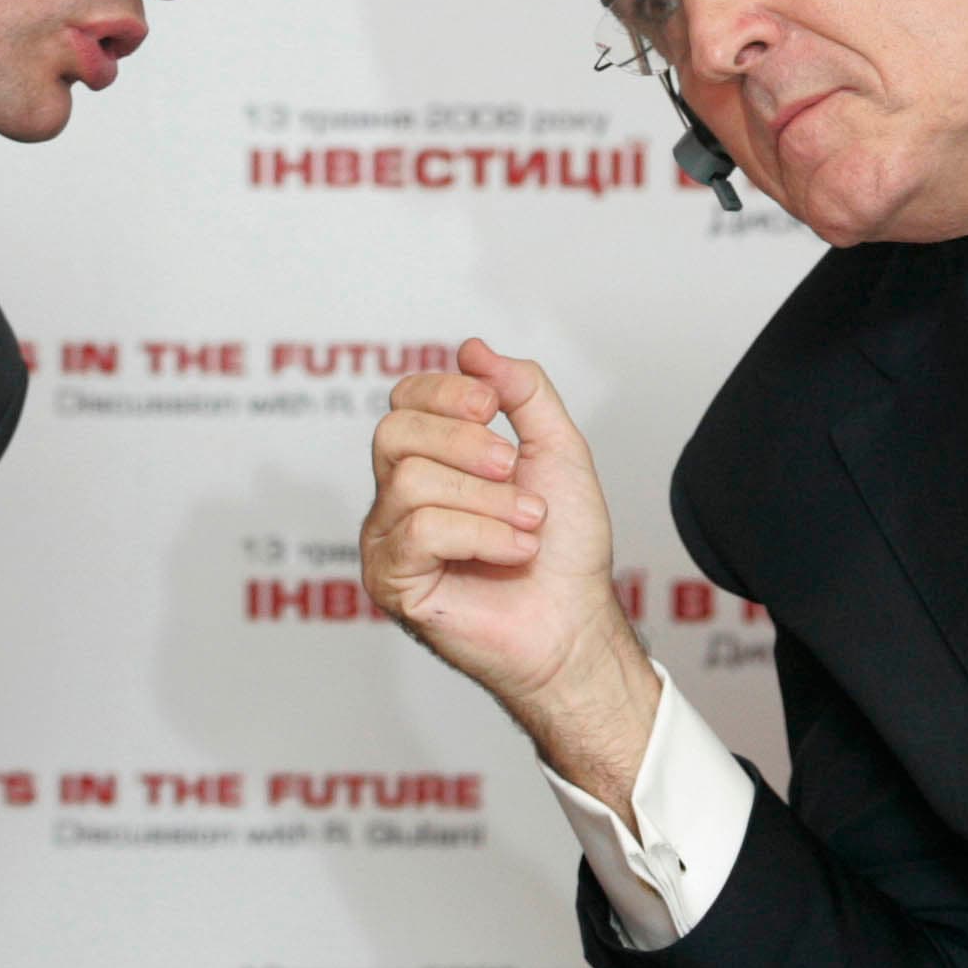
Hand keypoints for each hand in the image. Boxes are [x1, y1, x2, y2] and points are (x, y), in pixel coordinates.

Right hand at [362, 339, 661, 815]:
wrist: (578, 620)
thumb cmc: (566, 546)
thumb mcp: (557, 448)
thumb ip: (522, 390)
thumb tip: (471, 347)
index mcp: (431, 459)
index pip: (404, 399)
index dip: (444, 391)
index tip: (493, 406)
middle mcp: (399, 496)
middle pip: (395, 431)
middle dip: (465, 441)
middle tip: (513, 468)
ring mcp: (389, 541)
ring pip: (411, 481)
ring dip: (487, 498)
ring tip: (529, 523)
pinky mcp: (393, 582)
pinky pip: (418, 531)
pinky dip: (480, 533)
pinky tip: (515, 550)